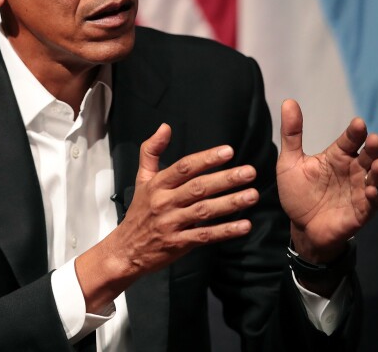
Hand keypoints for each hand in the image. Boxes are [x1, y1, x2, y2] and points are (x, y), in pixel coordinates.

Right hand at [75, 123, 257, 311]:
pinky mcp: (178, 243)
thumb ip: (151, 151)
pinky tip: (244, 225)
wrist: (125, 250)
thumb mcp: (141, 179)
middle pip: (198, 188)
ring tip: (252, 195)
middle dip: (225, 179)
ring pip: (204, 211)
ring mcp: (171, 224)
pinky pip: (205, 236)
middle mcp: (164, 202)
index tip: (228, 151)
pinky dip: (225, 231)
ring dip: (230, 203)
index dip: (206, 159)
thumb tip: (165, 127)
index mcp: (157, 185)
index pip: (184, 167)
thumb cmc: (139, 212)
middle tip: (249, 172)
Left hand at [277, 99, 377, 262]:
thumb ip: (291, 134)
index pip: (350, 140)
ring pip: (377, 177)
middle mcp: (353, 170)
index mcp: (338, 156)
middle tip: (374, 140)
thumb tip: (288, 101)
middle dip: (374, 147)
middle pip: (369, 155)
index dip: (355, 132)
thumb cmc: (298, 193)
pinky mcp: (363, 211)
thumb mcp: (290, 162)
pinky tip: (371, 191)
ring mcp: (360, 190)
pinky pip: (374, 203)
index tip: (358, 123)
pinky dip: (375, 196)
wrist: (301, 228)